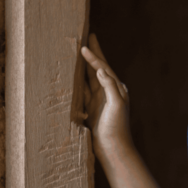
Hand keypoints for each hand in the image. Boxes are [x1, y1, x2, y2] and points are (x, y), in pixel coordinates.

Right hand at [81, 33, 131, 154]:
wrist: (113, 148)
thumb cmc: (117, 127)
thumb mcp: (117, 105)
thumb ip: (110, 87)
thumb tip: (101, 70)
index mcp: (117, 89)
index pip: (104, 68)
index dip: (94, 57)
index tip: (84, 45)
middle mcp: (108, 92)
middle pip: (97, 69)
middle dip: (92, 55)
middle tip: (86, 38)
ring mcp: (99, 100)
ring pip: (88, 79)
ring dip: (83, 66)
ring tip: (77, 53)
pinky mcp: (91, 109)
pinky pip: (82, 92)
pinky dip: (76, 83)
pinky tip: (70, 77)